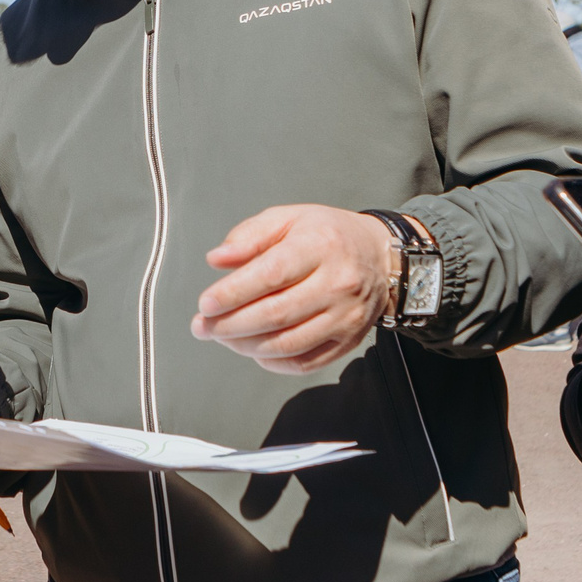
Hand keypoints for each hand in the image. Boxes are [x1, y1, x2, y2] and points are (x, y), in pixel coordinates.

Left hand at [191, 205, 396, 373]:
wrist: (379, 257)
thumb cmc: (327, 236)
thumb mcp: (288, 219)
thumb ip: (249, 236)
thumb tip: (217, 259)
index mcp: (320, 246)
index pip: (272, 275)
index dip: (234, 292)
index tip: (206, 303)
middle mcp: (338, 283)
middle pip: (276, 314)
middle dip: (230, 325)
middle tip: (202, 326)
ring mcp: (346, 316)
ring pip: (287, 344)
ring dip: (245, 346)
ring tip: (223, 336)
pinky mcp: (349, 341)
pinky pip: (304, 363)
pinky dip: (272, 362)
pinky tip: (253, 349)